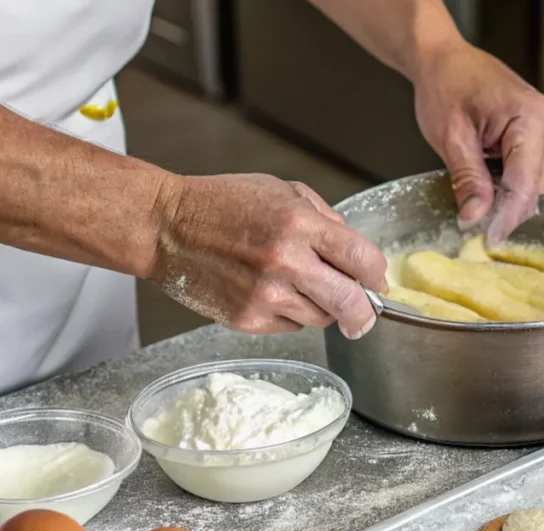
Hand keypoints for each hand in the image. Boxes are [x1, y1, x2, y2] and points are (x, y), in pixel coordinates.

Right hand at [150, 174, 386, 337]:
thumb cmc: (223, 204)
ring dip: (322, 308)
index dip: (377, 274)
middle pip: (350, 302)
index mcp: (299, 224)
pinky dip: (291, 314)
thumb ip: (325, 220)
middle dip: (364, 312)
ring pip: (322, 319)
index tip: (376, 280)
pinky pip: (291, 327)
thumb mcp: (283, 191)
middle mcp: (286, 262)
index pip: (363, 259)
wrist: (166, 227)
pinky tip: (271, 292)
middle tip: (364, 313)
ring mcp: (266, 295)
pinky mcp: (248, 319)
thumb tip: (356, 257)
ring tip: (299, 286)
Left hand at [413, 42, 543, 245]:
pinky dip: (508, 190)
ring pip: (531, 185)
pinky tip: (488, 198)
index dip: (506, 216)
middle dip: (507, 213)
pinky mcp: (536, 138)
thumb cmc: (446, 84)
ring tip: (480, 218)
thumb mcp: (451, 136)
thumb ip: (467, 178)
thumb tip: (475, 217)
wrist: (444, 60)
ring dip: (507, 204)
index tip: (488, 240)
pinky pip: (527, 174)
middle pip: (532, 188)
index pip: (524, 183)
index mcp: (531, 117)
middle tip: (478, 234)